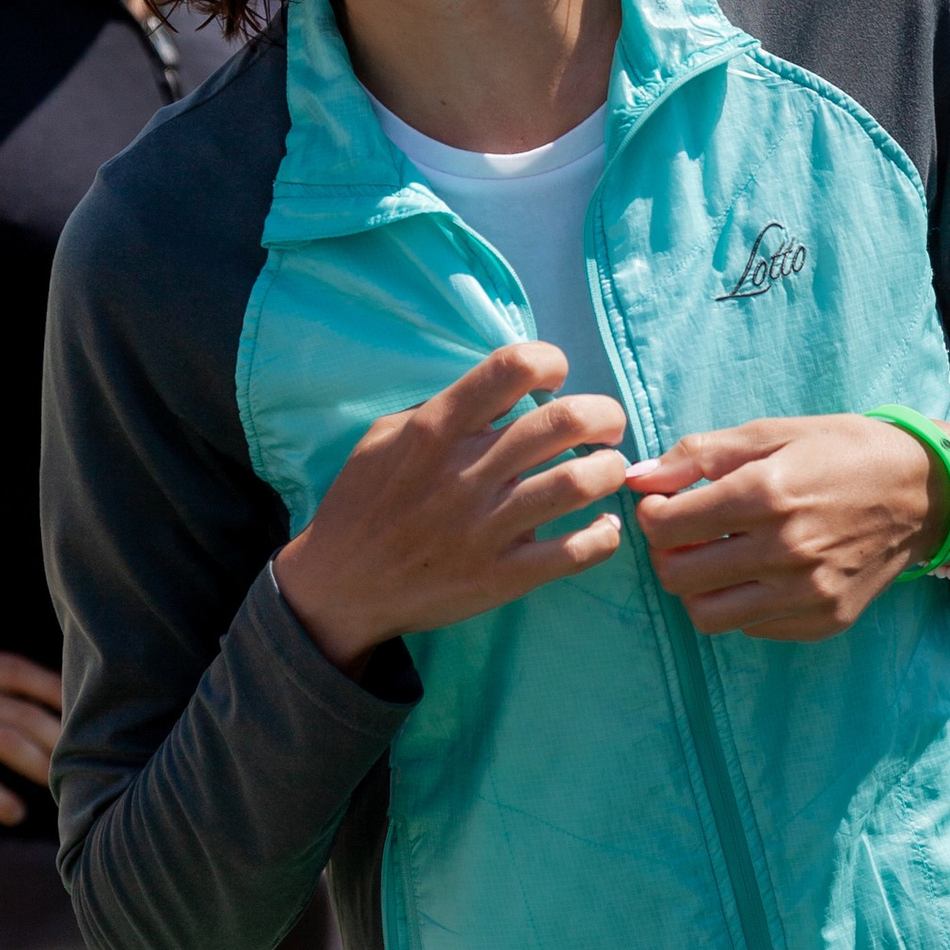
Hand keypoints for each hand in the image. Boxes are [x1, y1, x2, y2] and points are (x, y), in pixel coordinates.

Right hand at [275, 341, 629, 670]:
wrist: (340, 588)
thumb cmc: (362, 506)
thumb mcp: (382, 439)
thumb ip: (437, 410)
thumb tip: (495, 390)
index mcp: (437, 429)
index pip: (511, 368)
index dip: (550, 362)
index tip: (555, 379)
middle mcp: (466, 473)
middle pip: (563, 421)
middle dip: (604, 415)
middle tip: (607, 426)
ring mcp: (486, 528)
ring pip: (577, 483)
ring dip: (609, 470)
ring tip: (608, 470)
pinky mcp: (500, 578)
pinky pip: (574, 552)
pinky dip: (603, 535)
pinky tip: (604, 525)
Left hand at [630, 413, 949, 640]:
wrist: (923, 492)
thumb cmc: (841, 451)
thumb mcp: (771, 432)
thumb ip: (698, 454)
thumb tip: (636, 476)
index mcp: (766, 493)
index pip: (665, 526)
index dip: (650, 514)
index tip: (663, 504)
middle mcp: (785, 549)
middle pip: (677, 576)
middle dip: (667, 554)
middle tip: (683, 535)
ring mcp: (807, 592)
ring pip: (707, 615)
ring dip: (697, 589)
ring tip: (715, 559)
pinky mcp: (825, 619)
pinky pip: (753, 628)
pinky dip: (741, 604)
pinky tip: (758, 573)